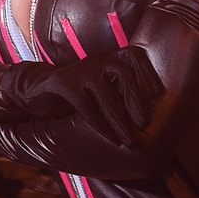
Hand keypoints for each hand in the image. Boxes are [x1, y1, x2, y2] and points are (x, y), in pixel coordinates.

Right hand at [2, 48, 162, 145]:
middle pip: (123, 75)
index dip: (147, 74)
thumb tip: (153, 117)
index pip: (134, 57)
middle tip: (145, 123)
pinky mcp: (62, 84)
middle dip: (135, 100)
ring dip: (119, 120)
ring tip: (130, 140)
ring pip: (105, 95)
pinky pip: (85, 105)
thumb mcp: (104, 89)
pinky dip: (99, 124)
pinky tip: (110, 138)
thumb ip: (123, 94)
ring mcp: (79, 70)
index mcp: (110, 58)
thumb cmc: (83, 94)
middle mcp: (98, 59)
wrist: (41, 90)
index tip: (156, 95)